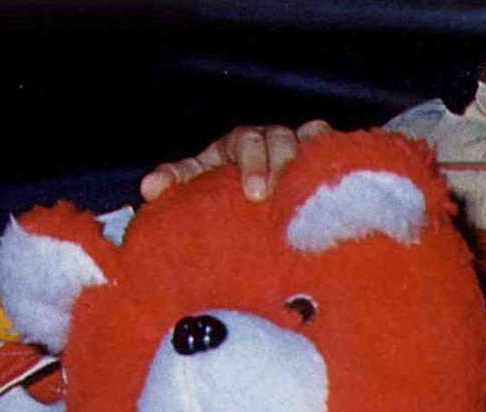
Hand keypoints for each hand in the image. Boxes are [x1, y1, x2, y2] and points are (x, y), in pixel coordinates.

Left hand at [139, 119, 332, 202]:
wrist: (248, 196)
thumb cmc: (220, 186)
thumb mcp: (196, 181)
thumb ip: (175, 182)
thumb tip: (147, 188)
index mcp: (240, 143)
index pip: (247, 143)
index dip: (253, 165)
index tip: (254, 194)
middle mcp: (271, 139)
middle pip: (281, 140)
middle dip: (279, 166)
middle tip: (275, 198)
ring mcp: (298, 148)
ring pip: (309, 144)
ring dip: (308, 167)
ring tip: (308, 196)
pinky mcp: (319, 161)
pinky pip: (332, 151)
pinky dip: (334, 160)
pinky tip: (338, 184)